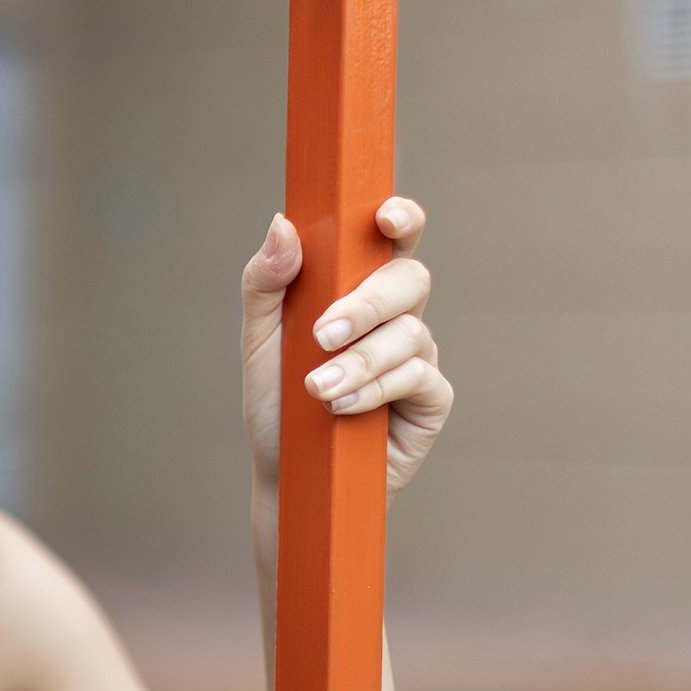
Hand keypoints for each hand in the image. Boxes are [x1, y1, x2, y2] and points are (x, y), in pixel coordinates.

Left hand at [240, 196, 453, 503]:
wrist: (286, 473)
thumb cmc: (276, 401)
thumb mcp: (260, 339)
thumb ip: (266, 281)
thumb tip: (283, 223)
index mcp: (357, 288)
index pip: (390, 240)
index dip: (400, 218)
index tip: (384, 218)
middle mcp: (395, 316)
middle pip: (410, 279)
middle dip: (367, 304)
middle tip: (322, 335)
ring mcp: (417, 357)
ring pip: (410, 334)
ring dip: (358, 362)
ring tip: (317, 389)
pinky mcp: (431, 400)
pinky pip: (418, 378)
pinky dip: (374, 390)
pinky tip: (340, 408)